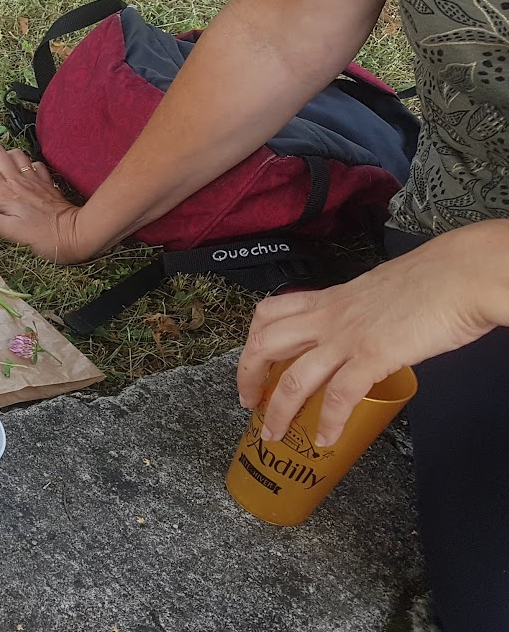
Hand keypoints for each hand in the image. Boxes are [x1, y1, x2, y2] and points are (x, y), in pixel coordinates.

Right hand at [0, 145, 90, 263]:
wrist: (76, 233)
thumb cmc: (42, 238)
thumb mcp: (9, 233)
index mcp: (5, 193)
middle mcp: (17, 180)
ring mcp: (33, 178)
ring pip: (12, 152)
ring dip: (1, 158)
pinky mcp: (46, 181)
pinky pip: (31, 162)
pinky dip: (21, 165)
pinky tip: (20, 176)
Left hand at [237, 223, 508, 446]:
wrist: (464, 272)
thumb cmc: (435, 277)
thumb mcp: (380, 289)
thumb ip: (362, 310)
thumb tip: (364, 329)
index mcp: (331, 298)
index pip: (271, 312)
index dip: (252, 340)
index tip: (252, 363)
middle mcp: (330, 316)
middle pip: (265, 343)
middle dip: (247, 376)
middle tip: (248, 402)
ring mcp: (348, 336)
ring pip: (293, 377)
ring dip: (278, 411)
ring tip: (275, 435)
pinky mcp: (374, 354)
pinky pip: (340, 395)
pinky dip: (329, 422)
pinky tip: (325, 440)